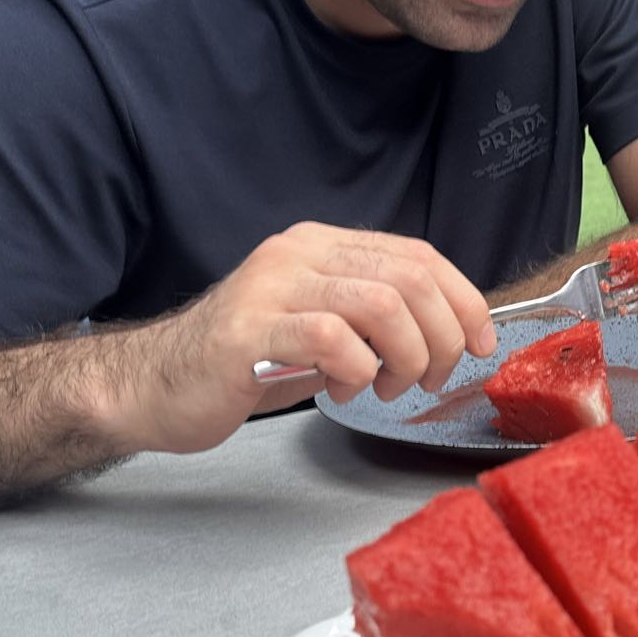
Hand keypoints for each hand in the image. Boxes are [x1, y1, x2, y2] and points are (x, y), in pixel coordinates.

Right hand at [106, 223, 496, 455]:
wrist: (155, 386)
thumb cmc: (247, 364)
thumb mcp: (325, 330)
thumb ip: (376, 319)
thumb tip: (451, 332)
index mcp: (321, 245)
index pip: (419, 255)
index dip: (464, 300)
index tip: (482, 344)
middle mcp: (298, 253)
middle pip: (410, 279)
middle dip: (442, 337)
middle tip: (430, 379)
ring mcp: (271, 287)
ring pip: (381, 305)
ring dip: (405, 356)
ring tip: (388, 386)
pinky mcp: (249, 330)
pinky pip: (332, 339)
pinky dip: (357, 372)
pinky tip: (341, 390)